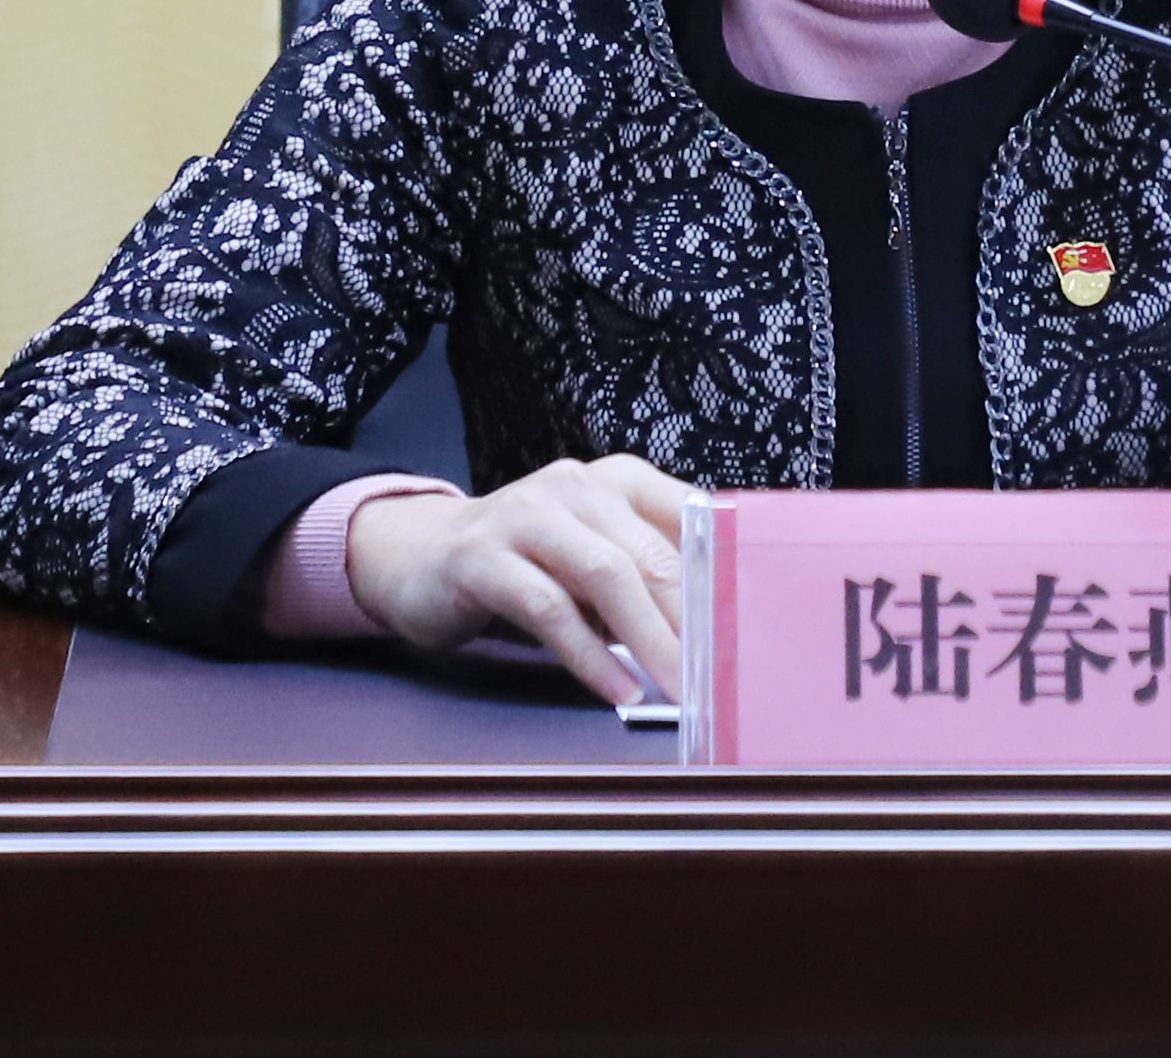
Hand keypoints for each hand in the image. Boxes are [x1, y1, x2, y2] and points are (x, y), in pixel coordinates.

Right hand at [335, 453, 690, 706]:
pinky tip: (616, 690)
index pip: (689, 518)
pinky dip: (589, 656)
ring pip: (605, 575)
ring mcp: (526, 515)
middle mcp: (575, 485)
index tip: (750, 627)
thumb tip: (714, 632)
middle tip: (720, 675)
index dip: (722, 575)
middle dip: (691, 620)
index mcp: (616, 480)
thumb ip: (646, 579)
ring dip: (649, 638)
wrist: (420, 557)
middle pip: (652, 553)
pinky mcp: (483, 556)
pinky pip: (549, 608)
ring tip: (677, 687)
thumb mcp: (593, 558)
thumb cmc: (527, 564)